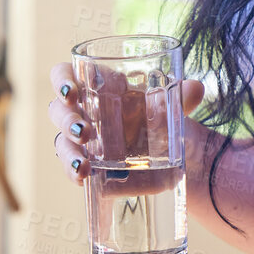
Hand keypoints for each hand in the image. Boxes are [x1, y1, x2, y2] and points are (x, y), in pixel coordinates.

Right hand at [47, 61, 203, 193]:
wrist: (177, 154)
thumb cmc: (162, 117)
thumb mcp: (172, 106)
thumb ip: (181, 95)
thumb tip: (195, 88)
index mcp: (97, 86)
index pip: (66, 75)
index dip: (62, 80)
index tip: (71, 90)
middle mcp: (84, 112)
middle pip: (59, 110)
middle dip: (66, 120)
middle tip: (83, 130)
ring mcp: (84, 142)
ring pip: (62, 142)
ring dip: (68, 150)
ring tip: (85, 162)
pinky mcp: (90, 167)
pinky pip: (72, 168)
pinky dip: (74, 172)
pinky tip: (83, 177)